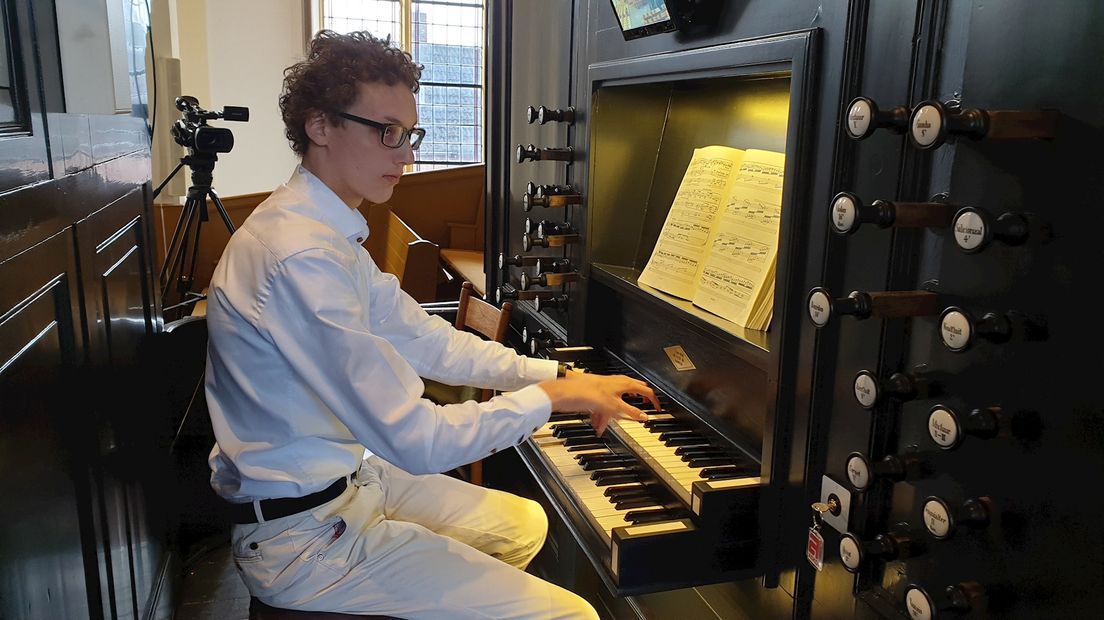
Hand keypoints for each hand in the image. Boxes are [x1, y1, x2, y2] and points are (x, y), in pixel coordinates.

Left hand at [537, 373, 659, 435]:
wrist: (567, 392)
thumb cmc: (588, 392)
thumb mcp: (614, 406)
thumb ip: (630, 412)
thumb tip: (644, 417)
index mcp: (625, 383)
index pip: (646, 390)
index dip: (653, 400)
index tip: (658, 409)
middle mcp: (617, 383)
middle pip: (631, 395)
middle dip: (635, 406)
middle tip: (641, 411)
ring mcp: (606, 388)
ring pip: (616, 404)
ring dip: (613, 416)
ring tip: (607, 426)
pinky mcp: (596, 393)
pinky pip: (605, 407)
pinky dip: (603, 416)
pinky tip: (598, 425)